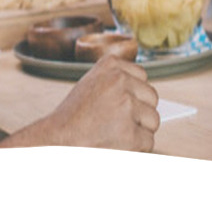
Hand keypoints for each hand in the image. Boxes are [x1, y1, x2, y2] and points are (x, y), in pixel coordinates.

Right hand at [0, 56, 158, 150]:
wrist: (58, 140)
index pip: (142, 75)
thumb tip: (146, 91)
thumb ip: (117, 80)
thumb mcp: (93, 83)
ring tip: (115, 132)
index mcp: (110, 64)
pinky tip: (115, 143)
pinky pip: (148, 141)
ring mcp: (125, 106)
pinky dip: (135, 147)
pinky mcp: (130, 133)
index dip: (133, 93)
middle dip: (140, 111)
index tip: (117, 102)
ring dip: (139, 130)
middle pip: (151, 96)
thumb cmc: (74, 116)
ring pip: (153, 119)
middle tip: (116, 120)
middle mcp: (119, 80)